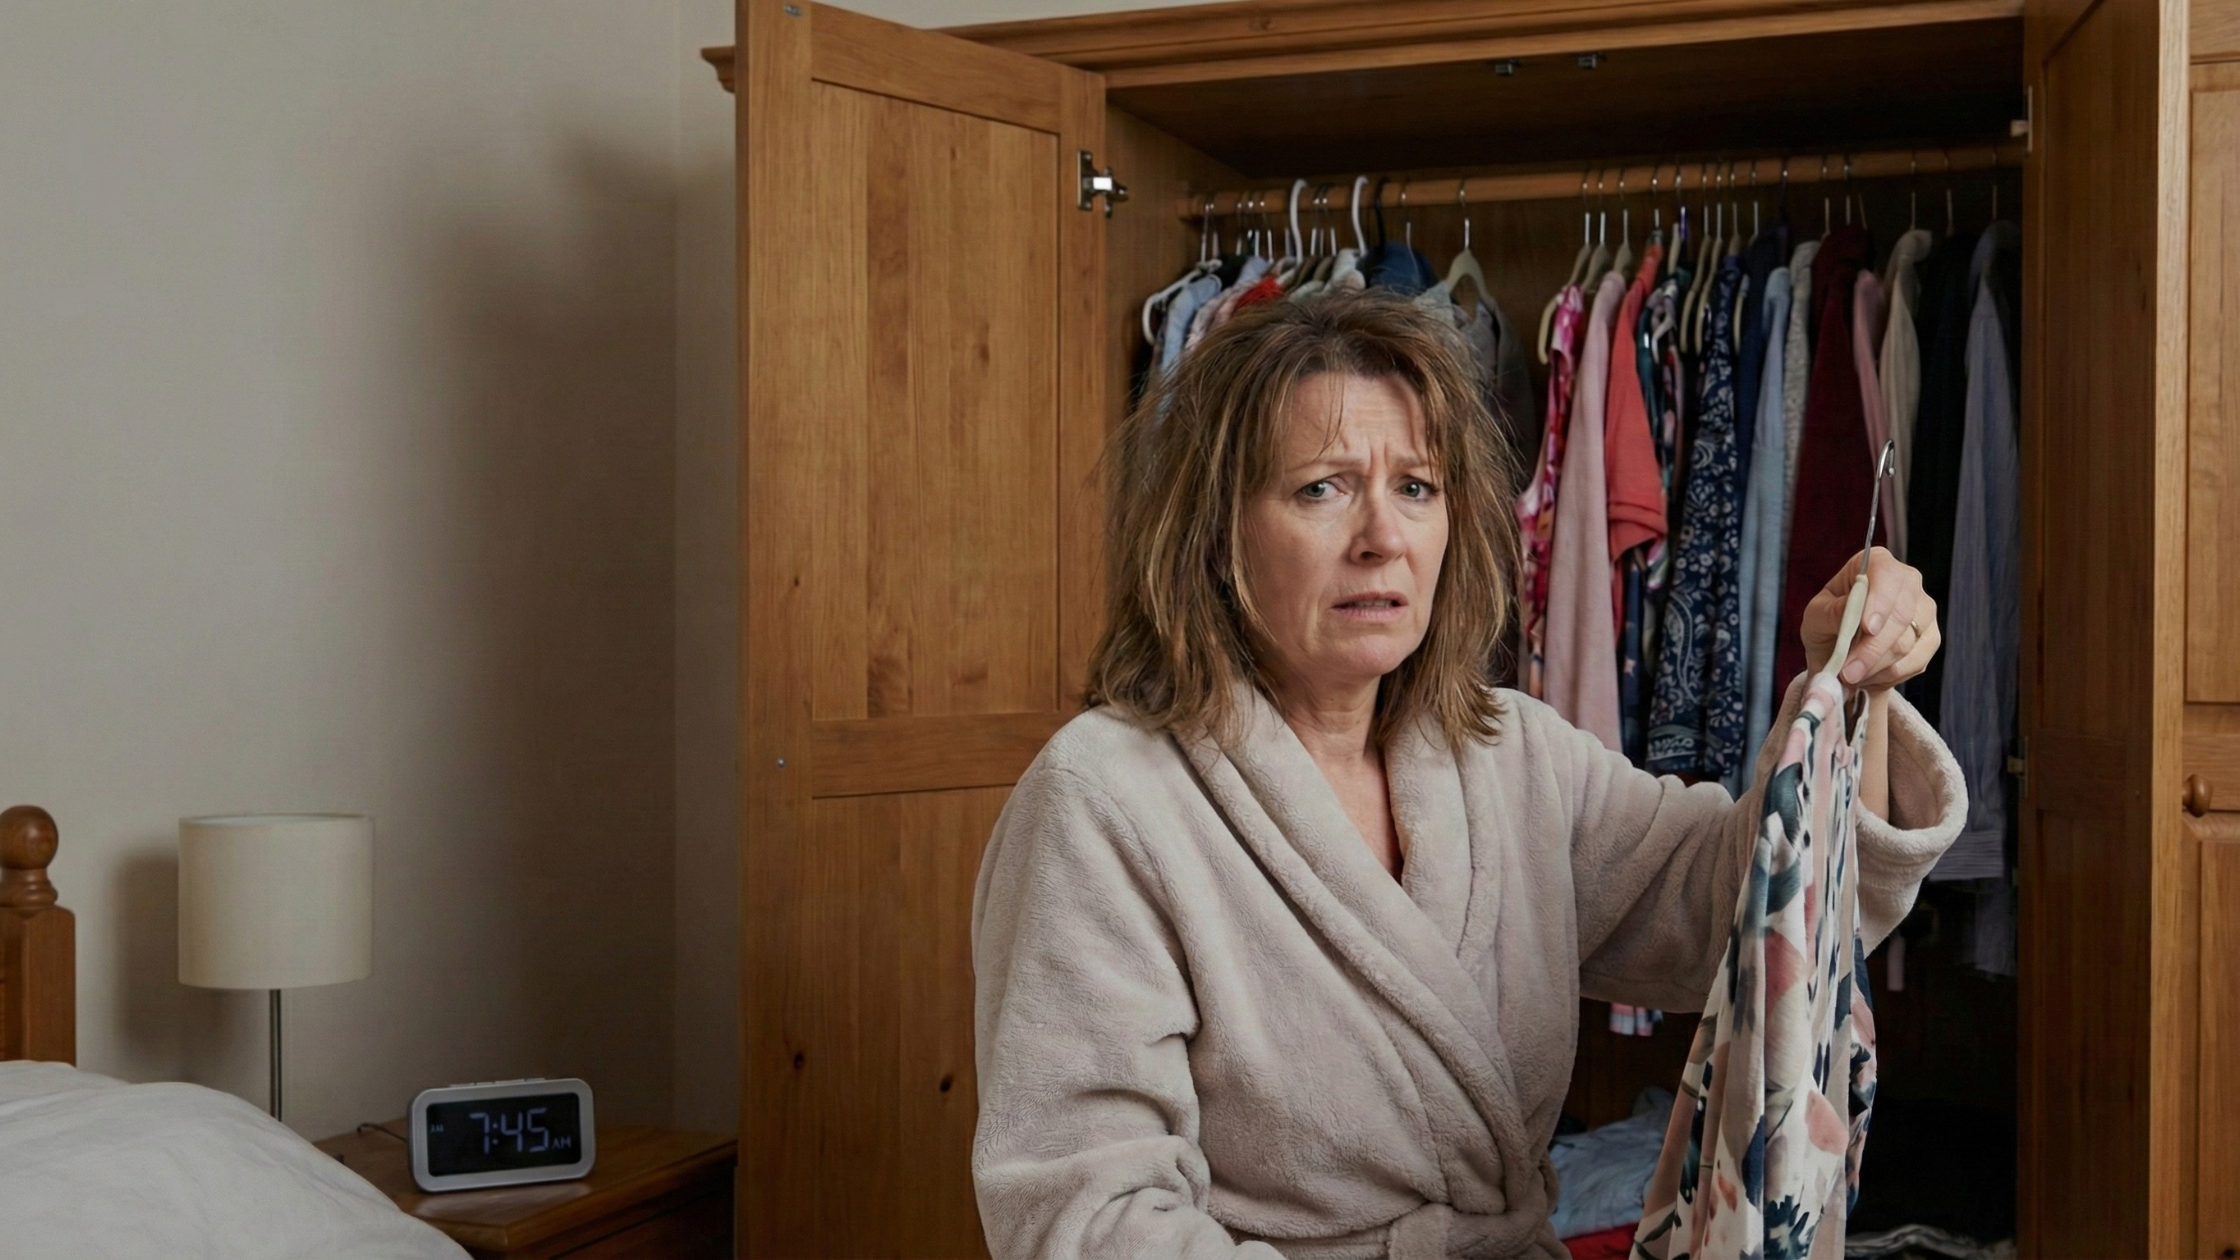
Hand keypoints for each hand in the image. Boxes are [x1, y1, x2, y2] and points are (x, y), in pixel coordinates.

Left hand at [1798, 547, 1939, 691]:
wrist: (1840, 654)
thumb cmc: (1828, 625)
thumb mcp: (1816, 616)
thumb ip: (1831, 613)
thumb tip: (1849, 612)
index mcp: (1876, 563)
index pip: (1886, 575)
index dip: (1879, 602)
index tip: (1867, 628)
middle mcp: (1907, 581)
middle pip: (1900, 615)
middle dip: (1871, 649)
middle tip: (1848, 672)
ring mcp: (1924, 610)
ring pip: (1907, 643)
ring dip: (1875, 666)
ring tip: (1850, 676)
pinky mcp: (1931, 638)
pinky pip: (1916, 662)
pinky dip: (1888, 675)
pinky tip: (1869, 677)